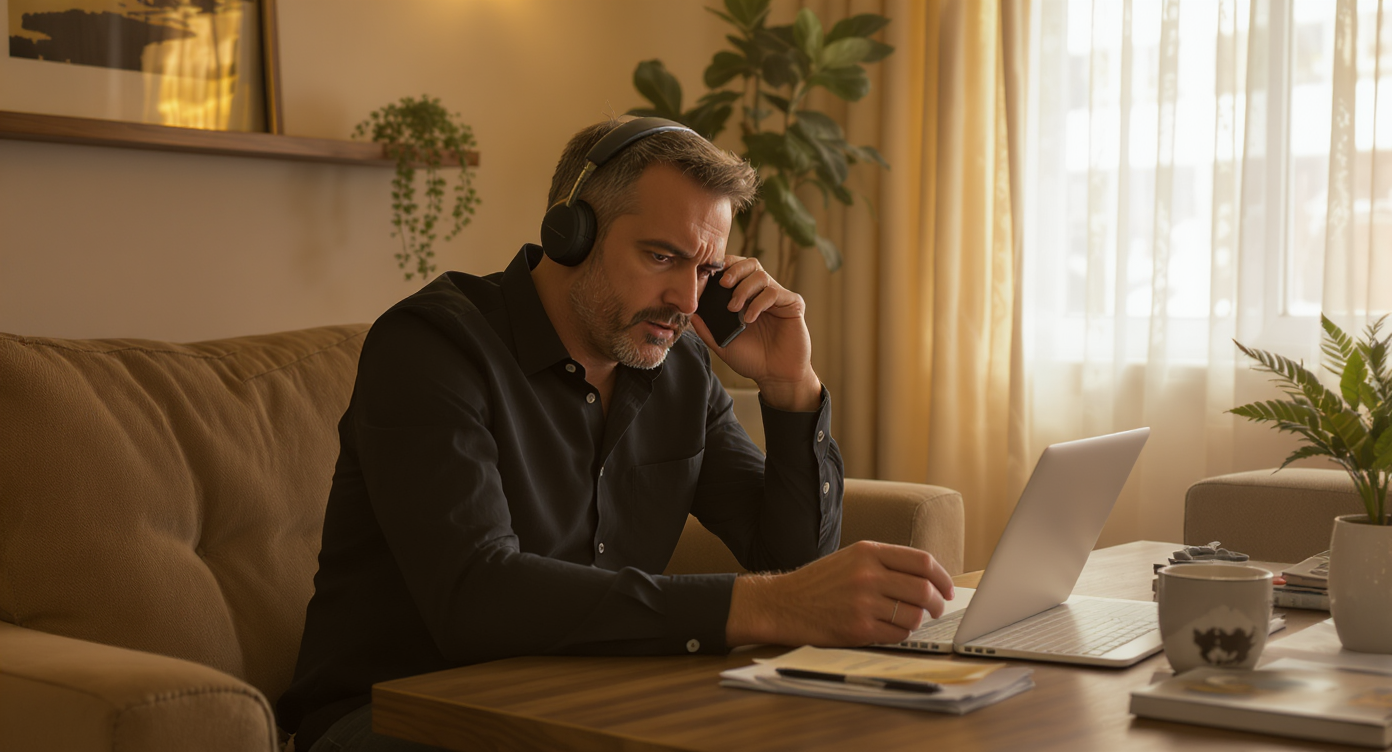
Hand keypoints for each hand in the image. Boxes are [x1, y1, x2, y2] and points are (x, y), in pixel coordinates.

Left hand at [691, 256, 819, 410]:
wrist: (776, 377)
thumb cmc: (752, 360)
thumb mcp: (722, 343)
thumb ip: (707, 328)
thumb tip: (689, 311)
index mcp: (746, 297)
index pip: (735, 270)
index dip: (723, 268)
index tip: (708, 276)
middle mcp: (762, 293)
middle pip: (750, 264)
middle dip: (734, 270)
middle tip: (723, 284)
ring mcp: (778, 297)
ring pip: (761, 275)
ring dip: (743, 289)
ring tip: (733, 308)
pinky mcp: (793, 303)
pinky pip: (774, 292)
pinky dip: (758, 302)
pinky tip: (750, 318)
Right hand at [725, 541, 955, 646]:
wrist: (782, 603)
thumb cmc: (818, 583)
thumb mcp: (851, 558)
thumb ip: (885, 563)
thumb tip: (927, 578)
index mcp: (868, 552)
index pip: (922, 561)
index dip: (942, 577)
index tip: (947, 589)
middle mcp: (867, 574)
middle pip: (923, 589)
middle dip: (938, 603)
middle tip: (937, 609)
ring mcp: (863, 602)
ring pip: (914, 614)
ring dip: (918, 621)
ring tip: (910, 620)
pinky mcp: (858, 628)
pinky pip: (897, 634)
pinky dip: (901, 635)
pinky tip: (891, 630)